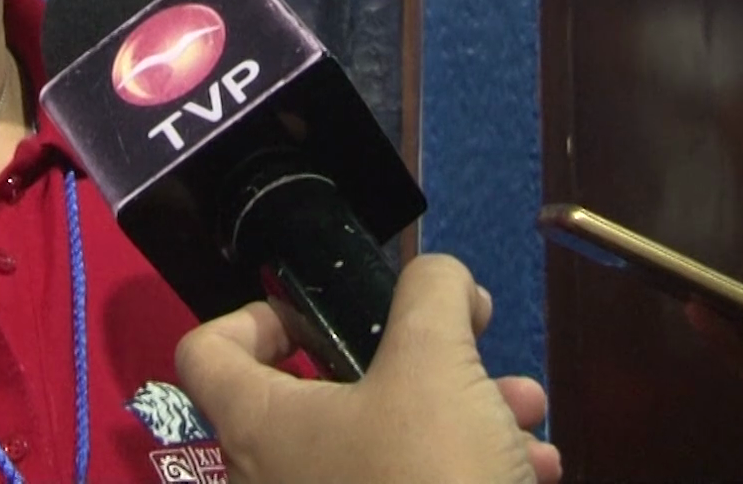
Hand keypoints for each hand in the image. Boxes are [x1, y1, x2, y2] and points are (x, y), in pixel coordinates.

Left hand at [175, 253, 561, 483]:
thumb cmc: (428, 475)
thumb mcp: (435, 361)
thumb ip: (430, 293)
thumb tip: (439, 278)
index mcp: (261, 425)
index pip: (207, 353)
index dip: (256, 315)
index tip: (321, 311)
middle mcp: (275, 477)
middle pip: (325, 393)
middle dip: (414, 361)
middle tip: (468, 348)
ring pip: (386, 441)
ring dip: (460, 413)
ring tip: (523, 410)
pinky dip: (467, 467)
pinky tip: (535, 466)